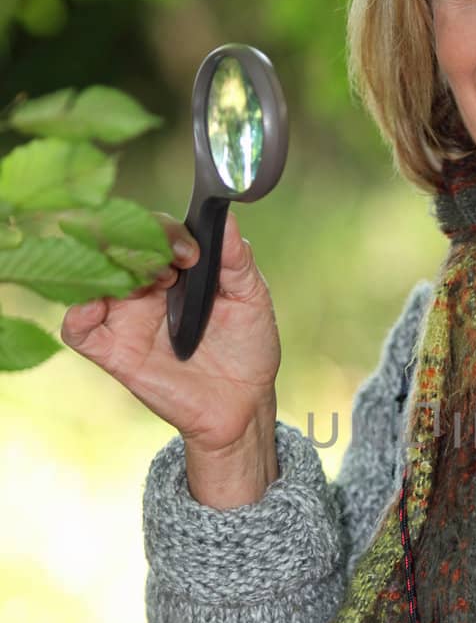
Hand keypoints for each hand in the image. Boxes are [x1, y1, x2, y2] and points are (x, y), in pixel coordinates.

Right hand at [60, 209, 280, 451]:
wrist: (243, 403)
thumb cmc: (247, 346)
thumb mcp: (251, 299)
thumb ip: (237, 261)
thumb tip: (226, 219)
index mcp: (176, 268)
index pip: (153, 231)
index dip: (166, 233)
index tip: (192, 254)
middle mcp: (145, 286)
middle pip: (117, 246)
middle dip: (136, 246)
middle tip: (168, 269)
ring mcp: (126, 317)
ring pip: (93, 279)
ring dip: (108, 270)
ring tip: (141, 285)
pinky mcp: (115, 352)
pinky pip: (79, 330)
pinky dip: (77, 315)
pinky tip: (93, 307)